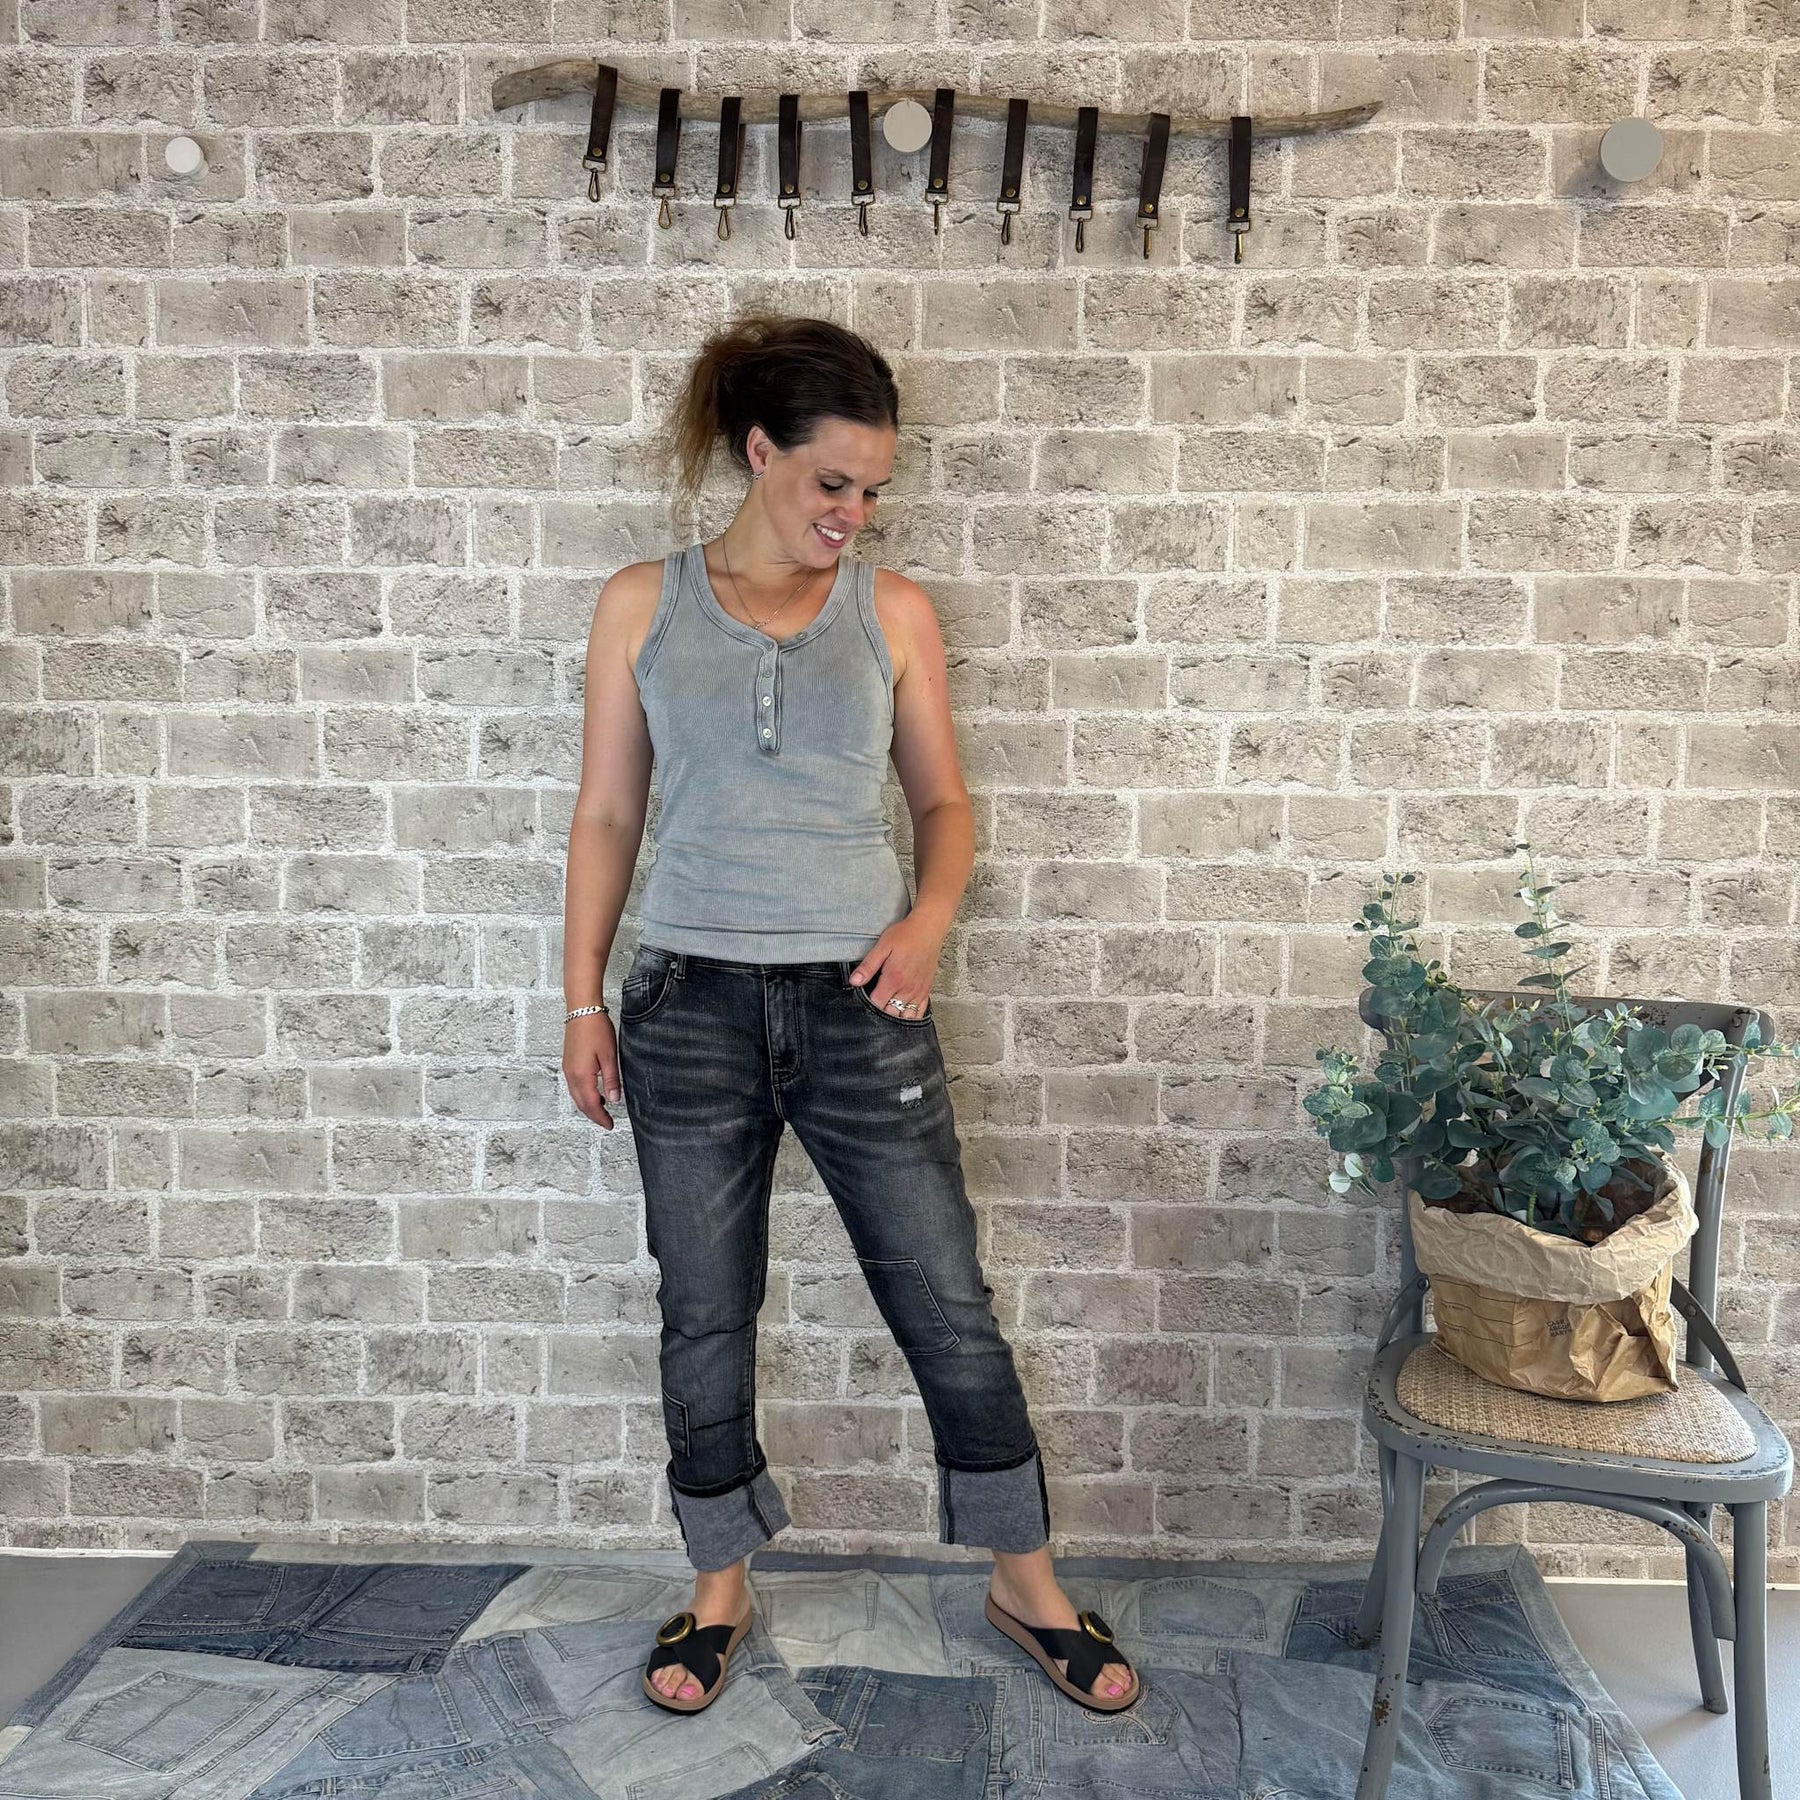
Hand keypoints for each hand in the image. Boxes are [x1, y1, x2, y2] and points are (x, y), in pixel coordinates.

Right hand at [563, 1013, 623, 1128]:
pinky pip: (574, 1086)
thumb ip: (611, 1080)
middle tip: (606, 1122)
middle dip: (593, 1115)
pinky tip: (594, 1092)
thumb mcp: (609, 1056)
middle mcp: (571, 1075)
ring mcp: (567, 1069)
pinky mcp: (568, 1063)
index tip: (610, 1125)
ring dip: (588, 1105)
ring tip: (603, 1110)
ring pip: (576, 1095)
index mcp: (581, 1075)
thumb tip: (613, 1100)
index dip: (600, 1117)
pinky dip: (583, 1094)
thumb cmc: (596, 1029)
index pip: (591, 1104)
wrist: (582, 1010)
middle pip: (581, 1103)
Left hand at [848, 916, 943, 1018]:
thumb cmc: (905, 936)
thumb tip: (853, 982)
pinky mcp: (926, 991)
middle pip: (890, 1014)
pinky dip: (911, 1017)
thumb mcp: (882, 947)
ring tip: (887, 1009)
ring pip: (905, 1017)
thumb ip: (868, 966)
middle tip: (874, 1004)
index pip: (876, 1004)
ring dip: (895, 1017)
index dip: (867, 1006)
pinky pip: (919, 1013)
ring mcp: (918, 992)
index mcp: (894, 979)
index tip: (863, 1000)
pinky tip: (903, 1013)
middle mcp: (907, 989)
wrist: (928, 929)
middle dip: (880, 1013)